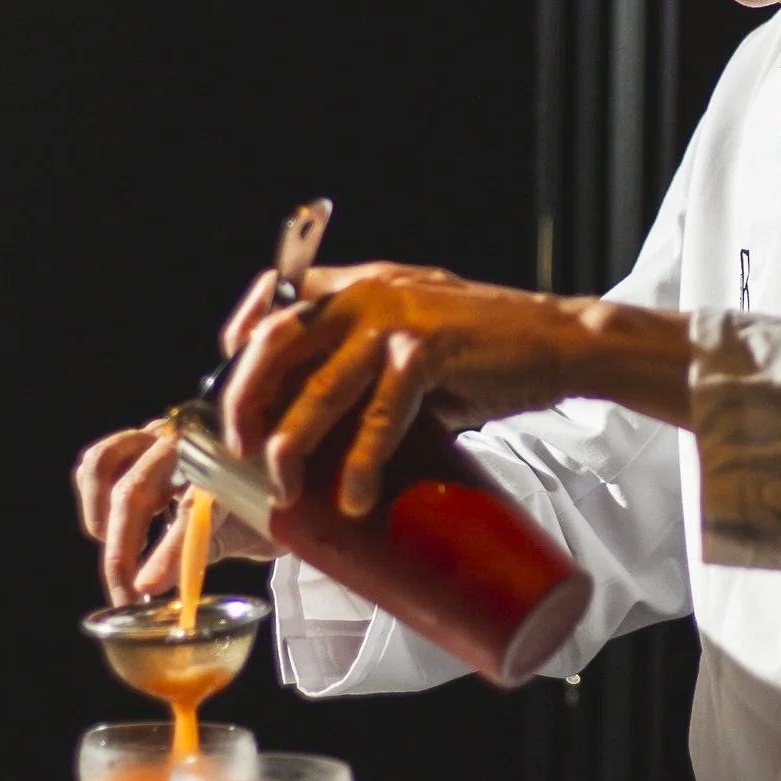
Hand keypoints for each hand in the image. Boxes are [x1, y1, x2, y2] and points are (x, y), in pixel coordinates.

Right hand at [72, 419, 275, 606]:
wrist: (269, 466)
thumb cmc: (260, 503)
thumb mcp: (248, 532)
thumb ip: (204, 550)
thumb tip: (155, 586)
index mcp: (227, 464)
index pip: (191, 509)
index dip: (166, 552)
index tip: (146, 588)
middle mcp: (187, 442)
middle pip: (135, 492)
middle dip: (121, 554)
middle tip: (126, 598)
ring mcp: (160, 435)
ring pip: (103, 464)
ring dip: (100, 518)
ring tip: (121, 555)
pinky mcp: (138, 439)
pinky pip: (98, 462)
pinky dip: (94, 497)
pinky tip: (115, 528)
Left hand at [215, 261, 694, 518]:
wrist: (558, 343)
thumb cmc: (482, 351)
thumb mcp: (411, 339)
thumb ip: (364, 360)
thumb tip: (310, 421)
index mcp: (360, 284)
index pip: (276, 301)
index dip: (240, 342)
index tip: (222, 388)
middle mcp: (369, 291)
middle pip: (278, 344)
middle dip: (247, 403)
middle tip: (238, 453)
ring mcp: (398, 317)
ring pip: (321, 387)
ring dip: (294, 445)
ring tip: (286, 490)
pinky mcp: (429, 350)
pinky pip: (380, 415)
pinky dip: (362, 463)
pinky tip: (354, 496)